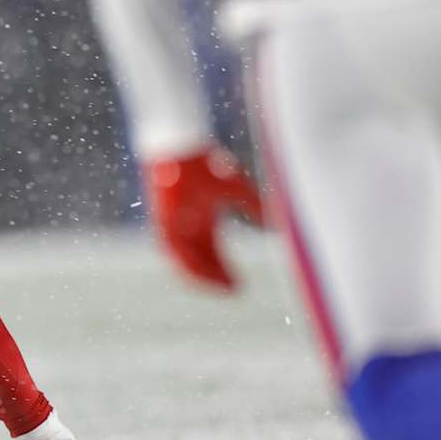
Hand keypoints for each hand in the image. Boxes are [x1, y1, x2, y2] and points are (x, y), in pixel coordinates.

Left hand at [142, 146, 262, 291]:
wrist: (182, 148)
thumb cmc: (208, 164)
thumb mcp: (237, 188)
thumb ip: (254, 206)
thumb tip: (275, 223)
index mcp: (202, 219)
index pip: (212, 252)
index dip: (225, 269)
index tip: (241, 284)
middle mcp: (187, 226)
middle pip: (201, 259)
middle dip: (217, 276)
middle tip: (236, 291)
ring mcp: (174, 225)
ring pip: (186, 259)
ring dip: (202, 275)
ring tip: (222, 288)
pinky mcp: (164, 221)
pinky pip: (173, 249)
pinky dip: (186, 262)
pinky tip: (200, 273)